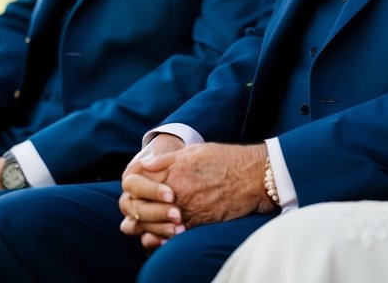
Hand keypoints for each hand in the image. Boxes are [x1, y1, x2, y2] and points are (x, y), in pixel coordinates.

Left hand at [120, 141, 271, 249]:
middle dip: (136, 211)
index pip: (136, 182)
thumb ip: (167, 159)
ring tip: (149, 227)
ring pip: (155, 223)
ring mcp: (188, 206)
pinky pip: (174, 233)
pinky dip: (167, 236)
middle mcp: (177, 188)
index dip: (132, 189)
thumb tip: (145, 165)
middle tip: (137, 214)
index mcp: (173, 168)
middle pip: (141, 206)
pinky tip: (168, 234)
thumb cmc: (227, 160)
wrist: (255, 175)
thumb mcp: (195, 151)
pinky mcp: (200, 221)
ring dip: (149, 226)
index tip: (136, 192)